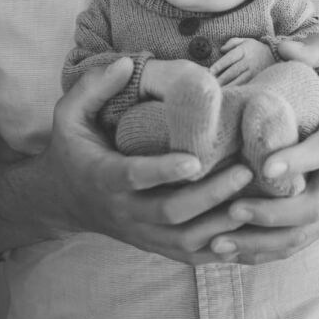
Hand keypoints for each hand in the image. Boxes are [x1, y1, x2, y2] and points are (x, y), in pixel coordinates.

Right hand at [38, 58, 254, 263]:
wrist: (62, 200)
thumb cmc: (73, 149)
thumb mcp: (69, 114)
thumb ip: (94, 87)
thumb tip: (127, 64)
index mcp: (103, 177)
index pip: (134, 177)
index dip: (163, 171)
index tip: (195, 159)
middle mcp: (123, 211)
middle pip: (170, 214)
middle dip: (209, 196)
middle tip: (245, 171)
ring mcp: (141, 233)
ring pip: (184, 241)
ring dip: (222, 224)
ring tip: (256, 200)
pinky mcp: (154, 245)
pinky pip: (190, 255)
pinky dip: (221, 249)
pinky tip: (249, 231)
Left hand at [206, 34, 318, 264]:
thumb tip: (282, 43)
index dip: (297, 161)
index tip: (266, 167)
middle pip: (311, 208)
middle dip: (272, 214)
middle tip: (232, 209)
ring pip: (301, 236)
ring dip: (261, 243)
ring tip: (220, 241)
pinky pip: (296, 246)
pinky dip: (264, 254)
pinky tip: (230, 253)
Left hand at [211, 37, 274, 84]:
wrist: (275, 55)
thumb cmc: (255, 48)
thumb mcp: (245, 40)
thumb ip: (232, 42)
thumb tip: (222, 49)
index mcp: (244, 50)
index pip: (230, 58)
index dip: (219, 65)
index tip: (210, 71)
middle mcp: (249, 61)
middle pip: (233, 71)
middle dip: (221, 78)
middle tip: (210, 83)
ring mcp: (253, 72)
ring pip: (238, 80)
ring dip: (227, 86)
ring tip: (217, 90)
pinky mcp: (256, 80)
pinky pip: (244, 86)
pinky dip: (236, 90)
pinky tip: (228, 93)